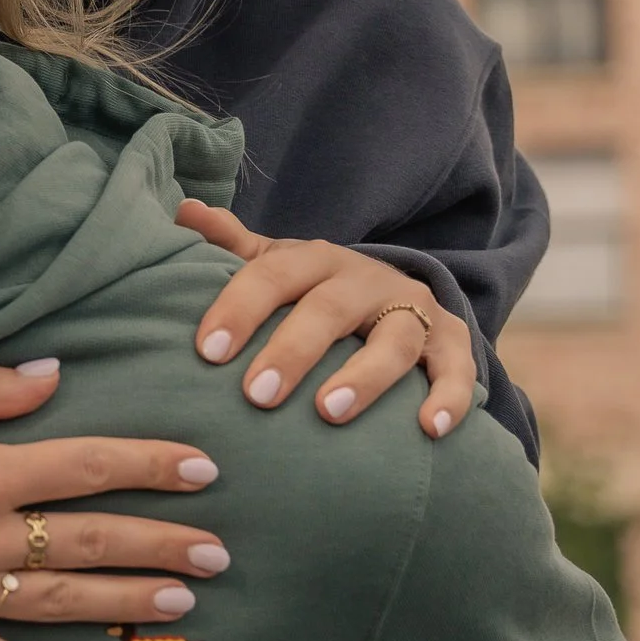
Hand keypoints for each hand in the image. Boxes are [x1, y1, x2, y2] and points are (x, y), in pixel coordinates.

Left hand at [172, 203, 475, 436]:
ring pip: (395, 339)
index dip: (240, 308)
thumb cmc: (312, 290)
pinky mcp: (450, 341)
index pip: (273, 275)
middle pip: (330, 308)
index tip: (208, 352)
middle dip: (293, 349)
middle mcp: (365, 279)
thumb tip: (183, 210)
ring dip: (364, 377)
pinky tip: (431, 430)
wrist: (390, 295)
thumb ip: (230, 246)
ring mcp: (413, 309)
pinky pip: (456, 367)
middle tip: (258, 395)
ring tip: (330, 413)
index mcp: (315, 259)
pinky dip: (448, 396)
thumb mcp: (274, 266)